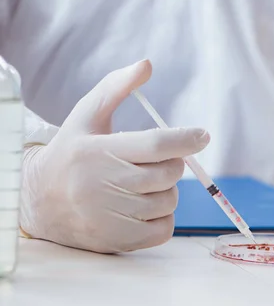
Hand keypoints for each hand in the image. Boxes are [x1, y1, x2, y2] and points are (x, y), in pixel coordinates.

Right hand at [20, 60, 209, 252]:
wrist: (39, 201)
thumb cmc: (72, 152)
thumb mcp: (86, 115)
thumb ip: (116, 87)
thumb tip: (147, 64)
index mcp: (98, 151)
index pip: (154, 145)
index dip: (185, 139)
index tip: (203, 136)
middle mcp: (103, 185)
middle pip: (168, 175)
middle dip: (173, 165)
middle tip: (157, 162)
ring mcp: (110, 216)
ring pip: (168, 202)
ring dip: (166, 191)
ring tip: (142, 185)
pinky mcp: (118, 241)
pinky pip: (164, 229)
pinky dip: (163, 217)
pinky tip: (144, 207)